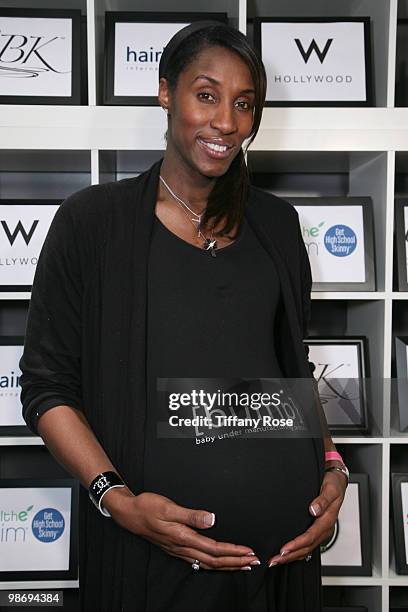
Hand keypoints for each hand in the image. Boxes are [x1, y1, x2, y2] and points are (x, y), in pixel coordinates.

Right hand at [103, 489, 260, 570]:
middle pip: (215, 561)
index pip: (215, 549)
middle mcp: (183, 548)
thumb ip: (192, 515)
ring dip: (227, 565)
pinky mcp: (176, 548)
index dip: (234, 552)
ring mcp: (179, 550)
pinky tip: (218, 563)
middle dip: (236, 562)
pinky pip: (199, 561)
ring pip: (208, 563)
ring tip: (242, 564)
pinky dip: (214, 564)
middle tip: (254, 561)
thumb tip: (212, 519)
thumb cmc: (147, 507)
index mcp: (184, 538)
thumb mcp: (169, 506)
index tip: (249, 552)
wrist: (129, 513)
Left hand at [267, 470, 346, 566]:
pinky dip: (297, 551)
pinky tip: (287, 554)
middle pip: (307, 547)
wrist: (338, 483)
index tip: (284, 549)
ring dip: (292, 556)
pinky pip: (307, 545)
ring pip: (307, 549)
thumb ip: (322, 500)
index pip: (310, 537)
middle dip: (291, 555)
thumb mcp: (330, 489)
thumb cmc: (334, 485)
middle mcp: (325, 529)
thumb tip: (313, 510)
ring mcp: (321, 531)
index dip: (297, 544)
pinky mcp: (318, 530)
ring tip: (277, 560)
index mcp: (328, 520)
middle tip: (275, 560)